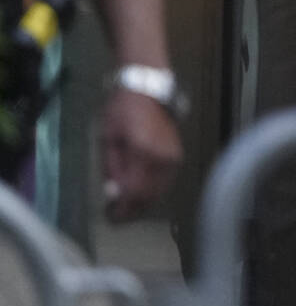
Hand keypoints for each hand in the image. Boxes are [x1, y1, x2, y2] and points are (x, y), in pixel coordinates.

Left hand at [99, 89, 181, 222]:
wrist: (148, 90)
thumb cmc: (123, 110)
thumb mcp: (108, 139)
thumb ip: (112, 168)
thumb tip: (114, 193)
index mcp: (143, 153)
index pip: (134, 191)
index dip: (122, 208)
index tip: (110, 215)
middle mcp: (163, 157)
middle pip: (149, 195)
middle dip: (132, 208)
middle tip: (115, 214)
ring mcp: (173, 157)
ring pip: (159, 191)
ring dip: (143, 202)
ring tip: (126, 205)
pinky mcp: (177, 155)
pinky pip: (165, 181)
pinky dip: (153, 191)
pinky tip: (140, 192)